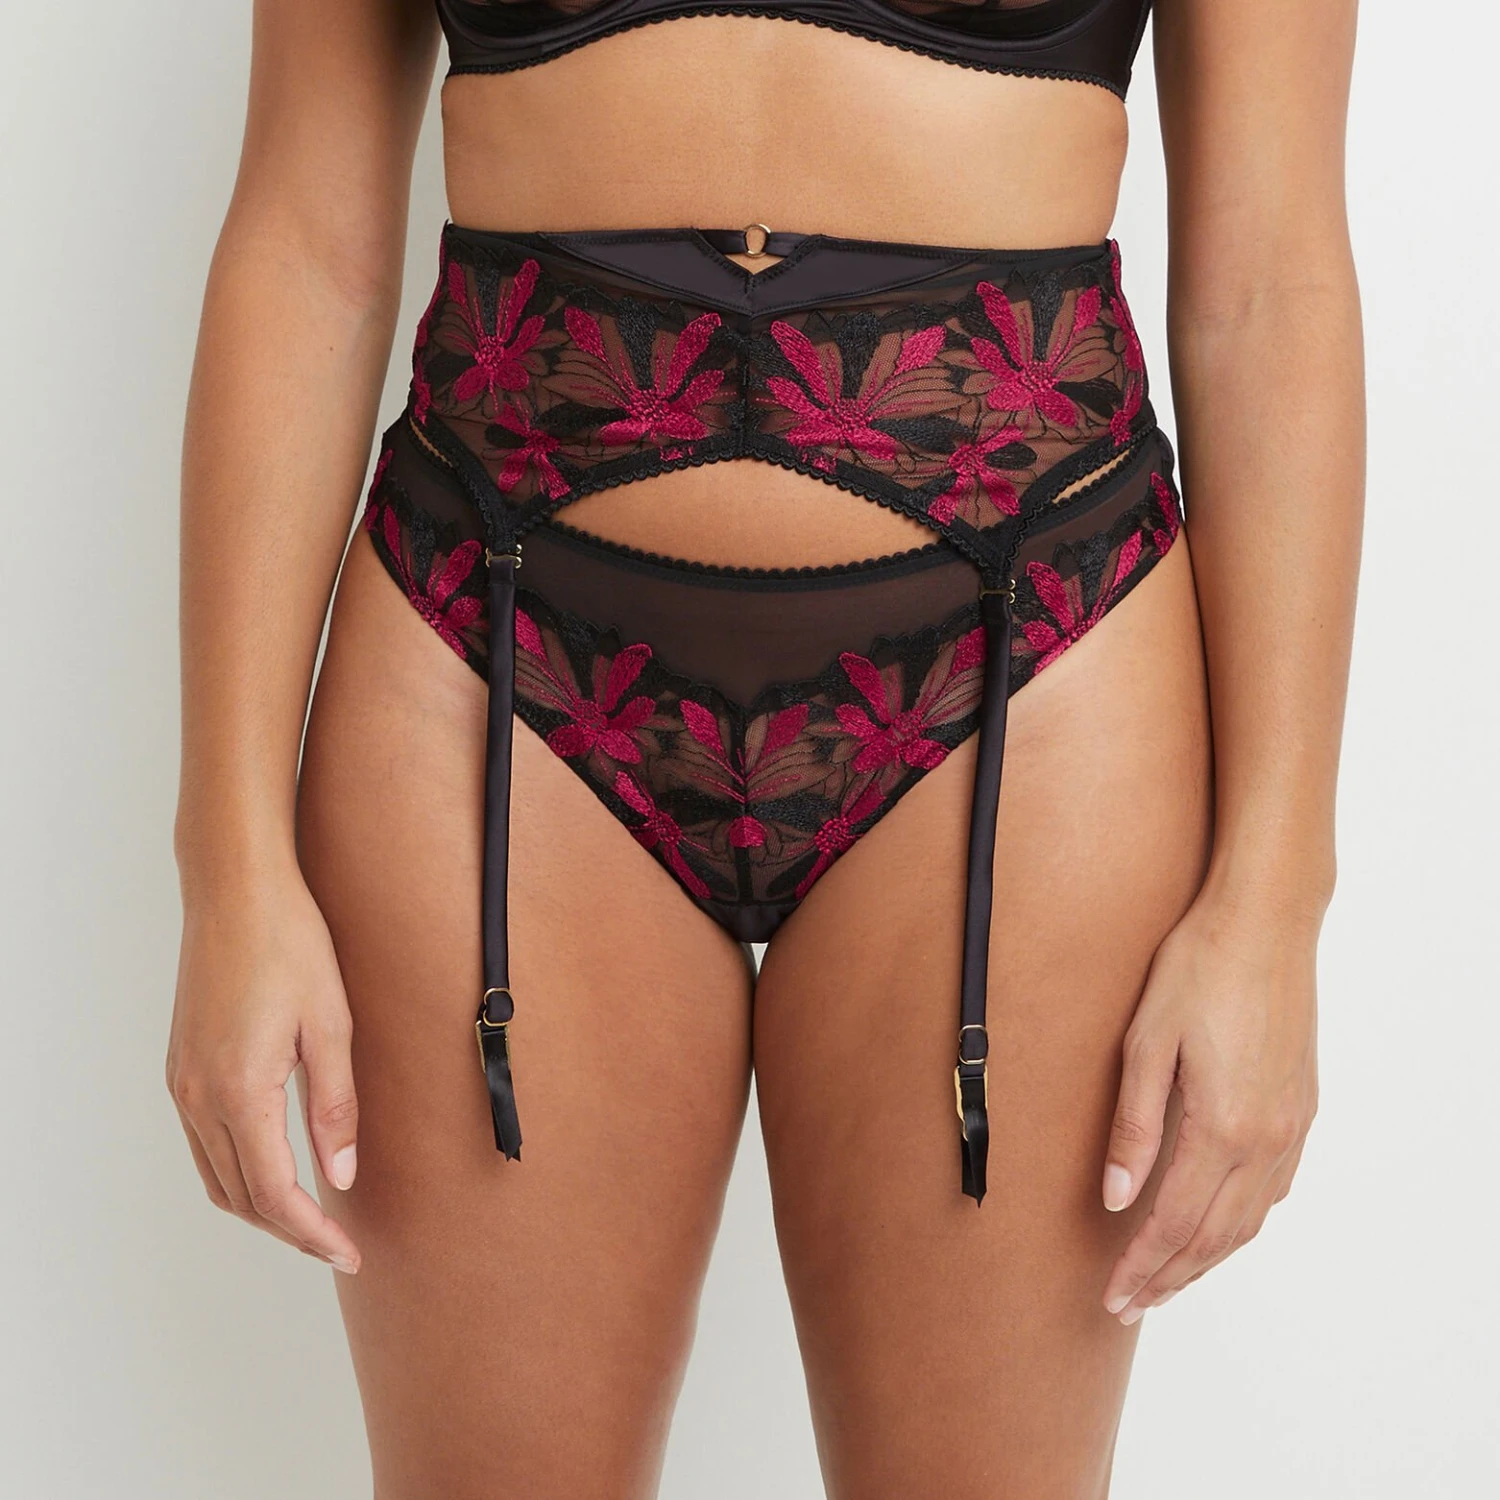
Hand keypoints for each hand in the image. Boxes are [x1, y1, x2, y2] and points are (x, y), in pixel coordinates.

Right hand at [166, 871, 361, 1272]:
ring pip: (217, 1176)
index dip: (313, 1234)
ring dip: (261, 1207)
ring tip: (312, 1218)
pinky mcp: (181, 1068)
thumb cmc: (290, 945)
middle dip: (290, 1231)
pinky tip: (276, 1167)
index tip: (349, 1254)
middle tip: (339, 1245)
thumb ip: (336, 1107)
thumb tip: (342, 1176)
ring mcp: (182, 1084)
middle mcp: (198, 1097)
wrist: (235, 892)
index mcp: (239, 1091)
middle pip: (240, 1197)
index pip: (275, 1194)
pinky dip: (239, 1171)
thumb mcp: (331, 1025)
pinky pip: (204, 1144)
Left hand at [1099, 887, 1319, 1322]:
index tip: (1112, 1295)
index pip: (1174, 1223)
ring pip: (1248, 1221)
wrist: (1264, 924)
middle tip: (1129, 1305)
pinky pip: (1271, 1190)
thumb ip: (1132, 1127)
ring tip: (1167, 1281)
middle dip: (1169, 1277)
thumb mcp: (1145, 1044)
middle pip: (1214, 1237)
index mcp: (1222, 1128)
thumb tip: (1113, 1196)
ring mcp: (1290, 1127)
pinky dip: (1240, 1224)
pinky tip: (1218, 1228)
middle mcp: (1265, 1140)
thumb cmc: (1197, 971)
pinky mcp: (1300, 1109)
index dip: (1141, 1265)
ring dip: (1206, 1259)